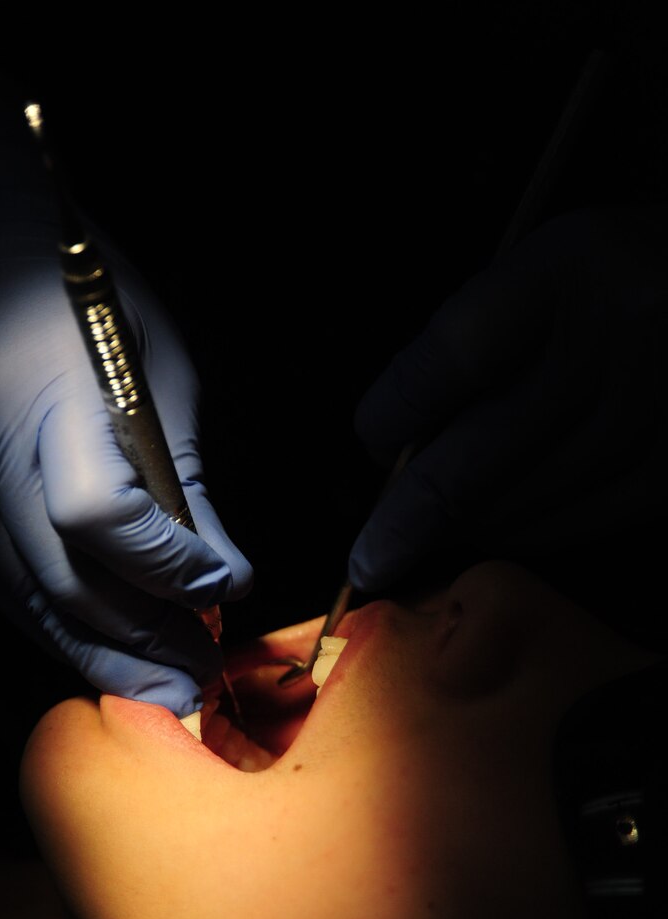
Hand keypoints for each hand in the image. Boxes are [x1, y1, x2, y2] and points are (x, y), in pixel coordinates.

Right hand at [0, 66, 251, 714]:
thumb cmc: (69, 285)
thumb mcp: (152, 362)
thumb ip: (182, 475)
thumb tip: (225, 573)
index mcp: (41, 394)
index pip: (102, 515)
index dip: (171, 568)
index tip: (223, 585)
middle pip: (63, 584)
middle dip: (143, 642)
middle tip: (198, 680)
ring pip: (25, 602)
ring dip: (100, 651)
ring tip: (159, 684)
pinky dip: (54, 621)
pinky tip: (102, 642)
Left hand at [349, 207, 667, 593]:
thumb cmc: (621, 280)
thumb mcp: (550, 270)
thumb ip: (483, 342)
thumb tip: (405, 443)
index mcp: (565, 272)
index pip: (448, 360)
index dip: (394, 415)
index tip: (372, 442)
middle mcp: (610, 342)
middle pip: (474, 462)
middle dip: (404, 524)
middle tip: (367, 559)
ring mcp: (648, 412)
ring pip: (519, 506)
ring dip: (461, 531)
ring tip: (431, 536)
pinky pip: (576, 524)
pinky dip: (525, 533)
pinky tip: (499, 528)